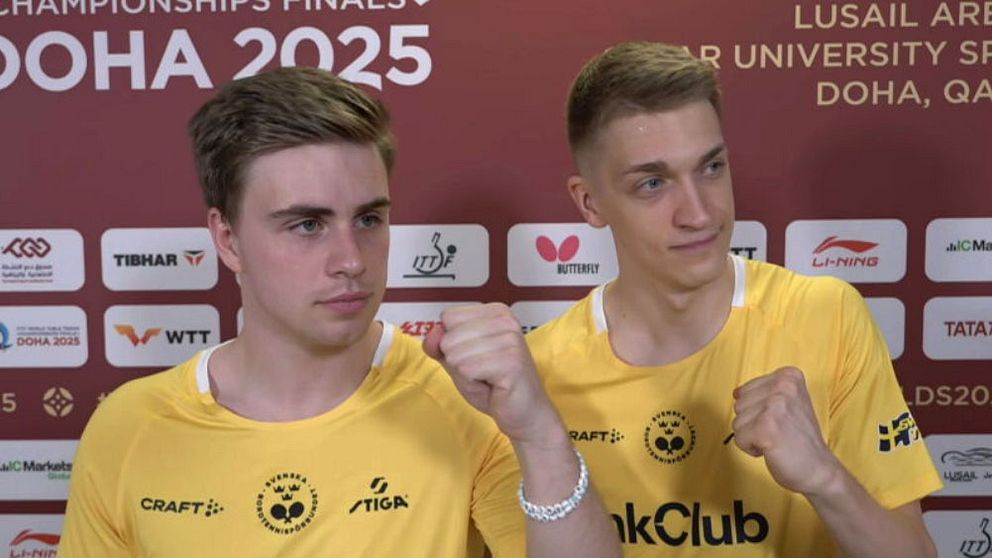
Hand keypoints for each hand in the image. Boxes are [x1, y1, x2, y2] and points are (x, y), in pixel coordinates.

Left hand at [422, 303, 563, 445]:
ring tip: (488, 379)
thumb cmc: (493, 386)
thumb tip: (432, 335)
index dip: (452, 343)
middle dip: (458, 362)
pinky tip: (493, 386)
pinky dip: (473, 384)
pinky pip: (467, 370)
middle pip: (449, 337)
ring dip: (466, 375)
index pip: (448, 317)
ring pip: (456, 355)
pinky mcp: (511, 361)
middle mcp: (505, 320)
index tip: (476, 356)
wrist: (524, 413)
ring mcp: (510, 339)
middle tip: (483, 372)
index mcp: (495, 312)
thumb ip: (440, 345)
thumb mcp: (458, 360)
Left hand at [732, 367, 841, 495]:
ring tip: (777, 440)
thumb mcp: (788, 404)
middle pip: (739, 405)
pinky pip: (739, 438)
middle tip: (779, 432)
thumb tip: (737, 392)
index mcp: (789, 376)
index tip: (781, 420)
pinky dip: (751, 448)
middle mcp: (783, 385)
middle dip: (753, 423)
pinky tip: (772, 448)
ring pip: (737, 421)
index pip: (745, 390)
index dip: (758, 412)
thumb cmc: (800, 440)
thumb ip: (764, 394)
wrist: (819, 469)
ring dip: (752, 436)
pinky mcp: (766, 426)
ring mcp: (775, 405)